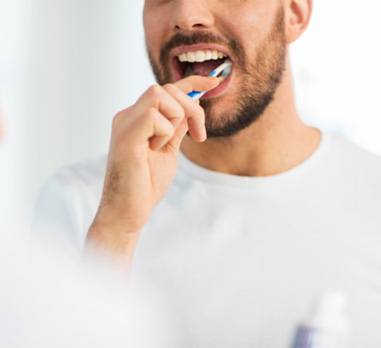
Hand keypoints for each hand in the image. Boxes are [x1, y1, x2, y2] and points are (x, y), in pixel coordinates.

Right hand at [87, 75, 219, 254]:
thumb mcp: (168, 150)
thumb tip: (191, 108)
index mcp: (137, 119)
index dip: (192, 82)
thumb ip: (176, 128)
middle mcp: (128, 116)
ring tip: (163, 146)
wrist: (128, 212)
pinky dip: (164, 133)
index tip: (214, 83)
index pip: (166, 90)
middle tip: (198, 135)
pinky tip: (154, 150)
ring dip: (174, 121)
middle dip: (191, 108)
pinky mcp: (125, 135)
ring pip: (160, 95)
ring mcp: (125, 123)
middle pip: (167, 89)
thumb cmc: (145, 185)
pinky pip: (153, 116)